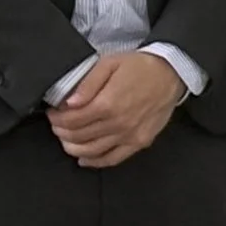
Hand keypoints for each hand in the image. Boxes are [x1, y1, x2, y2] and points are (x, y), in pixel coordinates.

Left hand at [47, 50, 184, 167]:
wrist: (172, 73)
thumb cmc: (141, 66)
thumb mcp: (110, 63)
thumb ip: (88, 83)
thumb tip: (69, 103)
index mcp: (108, 104)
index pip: (71, 121)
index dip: (57, 119)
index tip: (53, 114)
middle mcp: (118, 123)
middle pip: (78, 137)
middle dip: (62, 132)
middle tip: (58, 125)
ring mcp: (130, 135)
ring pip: (92, 151)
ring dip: (73, 147)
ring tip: (67, 139)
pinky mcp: (140, 141)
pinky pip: (114, 158)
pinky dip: (96, 162)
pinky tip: (85, 158)